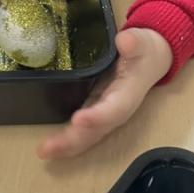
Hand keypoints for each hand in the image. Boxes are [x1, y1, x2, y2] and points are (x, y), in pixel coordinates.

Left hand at [37, 27, 171, 159]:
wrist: (149, 60)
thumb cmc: (145, 50)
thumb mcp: (143, 42)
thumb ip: (136, 42)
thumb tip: (126, 40)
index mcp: (128, 94)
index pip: (114, 109)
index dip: (97, 117)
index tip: (78, 119)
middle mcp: (116, 110)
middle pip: (96, 130)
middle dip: (73, 140)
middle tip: (47, 148)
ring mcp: (104, 112)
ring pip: (87, 134)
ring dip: (66, 145)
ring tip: (43, 151)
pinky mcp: (94, 109)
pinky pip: (82, 129)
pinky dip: (66, 139)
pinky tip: (48, 146)